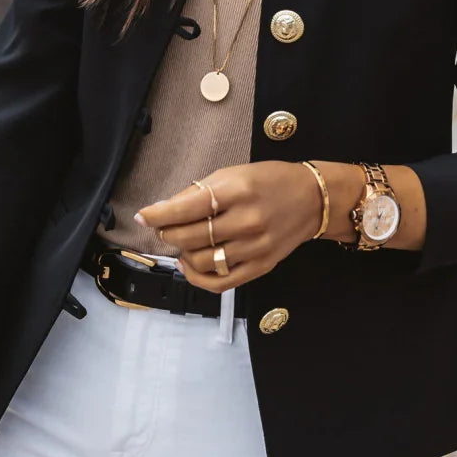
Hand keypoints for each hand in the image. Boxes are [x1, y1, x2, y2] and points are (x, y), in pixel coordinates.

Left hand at [135, 161, 322, 290]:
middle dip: (167, 234)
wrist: (312, 199)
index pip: (187, 208)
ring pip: (201, 261)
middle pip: (190, 237)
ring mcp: (254, 247)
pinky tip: (190, 265)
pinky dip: (197, 278)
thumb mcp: (234, 173)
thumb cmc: (270, 181)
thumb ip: (201, 192)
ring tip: (180, 244)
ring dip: (181, 254)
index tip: (144, 216)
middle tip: (163, 228)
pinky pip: (220, 283)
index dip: (159, 215)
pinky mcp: (260, 266)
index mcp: (238, 191)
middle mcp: (247, 221)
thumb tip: (165, 209)